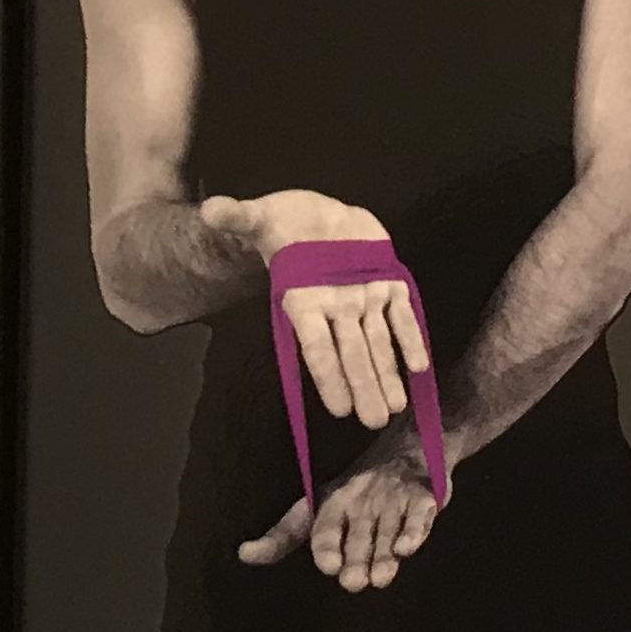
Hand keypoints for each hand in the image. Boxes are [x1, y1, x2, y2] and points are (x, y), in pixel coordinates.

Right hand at [202, 190, 428, 431]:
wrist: (313, 214)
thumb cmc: (282, 224)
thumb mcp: (258, 218)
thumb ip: (237, 218)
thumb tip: (210, 210)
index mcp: (303, 299)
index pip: (316, 346)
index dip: (329, 377)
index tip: (340, 409)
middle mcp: (335, 306)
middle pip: (351, 353)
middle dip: (365, 386)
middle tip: (375, 421)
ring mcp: (363, 296)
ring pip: (378, 341)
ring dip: (388, 373)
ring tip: (395, 407)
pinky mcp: (387, 280)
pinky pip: (401, 313)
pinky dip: (410, 336)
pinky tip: (420, 365)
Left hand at [238, 441, 439, 592]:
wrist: (410, 448)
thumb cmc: (357, 491)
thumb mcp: (319, 508)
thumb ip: (284, 536)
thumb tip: (243, 554)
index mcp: (334, 501)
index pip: (324, 524)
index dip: (326, 544)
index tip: (327, 566)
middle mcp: (361, 499)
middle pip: (358, 535)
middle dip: (356, 558)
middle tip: (352, 582)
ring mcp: (393, 498)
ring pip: (387, 530)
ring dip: (384, 554)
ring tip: (380, 579)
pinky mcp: (423, 497)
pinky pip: (417, 514)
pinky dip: (413, 530)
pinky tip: (407, 548)